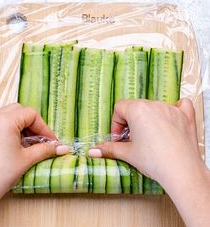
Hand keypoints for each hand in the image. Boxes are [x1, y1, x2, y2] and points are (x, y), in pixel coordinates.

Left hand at [0, 104, 67, 226]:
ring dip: (21, 126)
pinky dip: (9, 130)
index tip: (51, 141)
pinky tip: (12, 146)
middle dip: (32, 124)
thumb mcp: (27, 159)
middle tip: (39, 139)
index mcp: (5, 121)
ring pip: (8, 116)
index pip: (32, 115)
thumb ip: (46, 150)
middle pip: (19, 111)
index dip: (44, 128)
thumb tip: (62, 148)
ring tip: (26, 143)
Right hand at [88, 98, 209, 226]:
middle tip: (131, 139)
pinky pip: (180, 105)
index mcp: (138, 110)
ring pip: (153, 107)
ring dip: (147, 118)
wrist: (181, 172)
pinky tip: (170, 119)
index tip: (119, 137)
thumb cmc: (154, 161)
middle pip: (135, 107)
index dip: (116, 123)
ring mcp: (171, 109)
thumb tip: (92, 151)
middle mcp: (154, 105)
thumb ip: (108, 149)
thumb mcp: (127, 153)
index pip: (119, 107)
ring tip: (148, 136)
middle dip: (130, 122)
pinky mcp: (185, 116)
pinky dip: (174, 110)